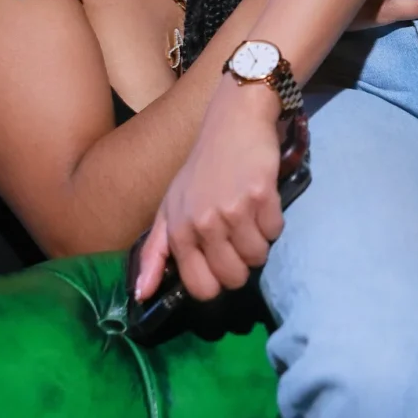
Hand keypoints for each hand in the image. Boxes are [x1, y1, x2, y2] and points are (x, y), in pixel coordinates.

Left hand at [137, 75, 282, 302]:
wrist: (234, 122)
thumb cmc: (202, 167)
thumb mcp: (170, 206)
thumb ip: (156, 252)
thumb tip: (141, 295)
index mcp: (179, 229)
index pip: (201, 288)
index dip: (216, 282)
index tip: (220, 262)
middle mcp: (203, 222)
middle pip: (233, 278)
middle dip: (241, 264)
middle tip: (238, 235)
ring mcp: (233, 209)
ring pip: (258, 257)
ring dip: (259, 240)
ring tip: (249, 214)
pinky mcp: (261, 196)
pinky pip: (275, 232)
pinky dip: (273, 221)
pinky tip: (261, 200)